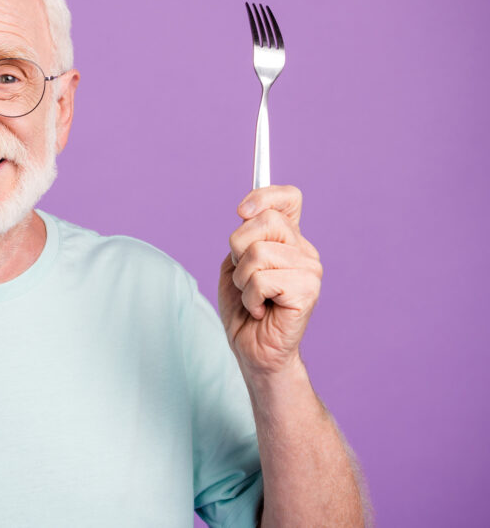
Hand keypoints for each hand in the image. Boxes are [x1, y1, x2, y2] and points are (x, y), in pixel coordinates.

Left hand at [218, 185, 321, 377]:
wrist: (252, 349)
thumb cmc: (243, 308)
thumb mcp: (235, 264)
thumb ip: (244, 237)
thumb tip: (247, 212)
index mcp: (289, 240)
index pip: (288, 199)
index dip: (265, 195)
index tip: (242, 210)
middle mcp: (304, 251)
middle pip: (265, 221)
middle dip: (238, 249)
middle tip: (244, 277)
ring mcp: (310, 270)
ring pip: (258, 253)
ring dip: (242, 279)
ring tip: (253, 297)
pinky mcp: (307, 291)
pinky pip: (261, 280)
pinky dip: (249, 297)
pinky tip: (260, 310)